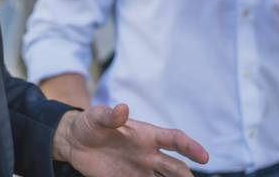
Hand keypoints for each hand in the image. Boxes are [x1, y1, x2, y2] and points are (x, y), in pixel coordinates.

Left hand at [52, 104, 208, 176]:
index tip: (204, 157)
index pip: (173, 140)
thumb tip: (122, 108)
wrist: (74, 142)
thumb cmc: (89, 124)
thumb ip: (109, 115)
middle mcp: (147, 154)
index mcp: (146, 135)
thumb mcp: (95, 117)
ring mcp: (139, 171)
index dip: (190, 147)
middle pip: (175, 168)